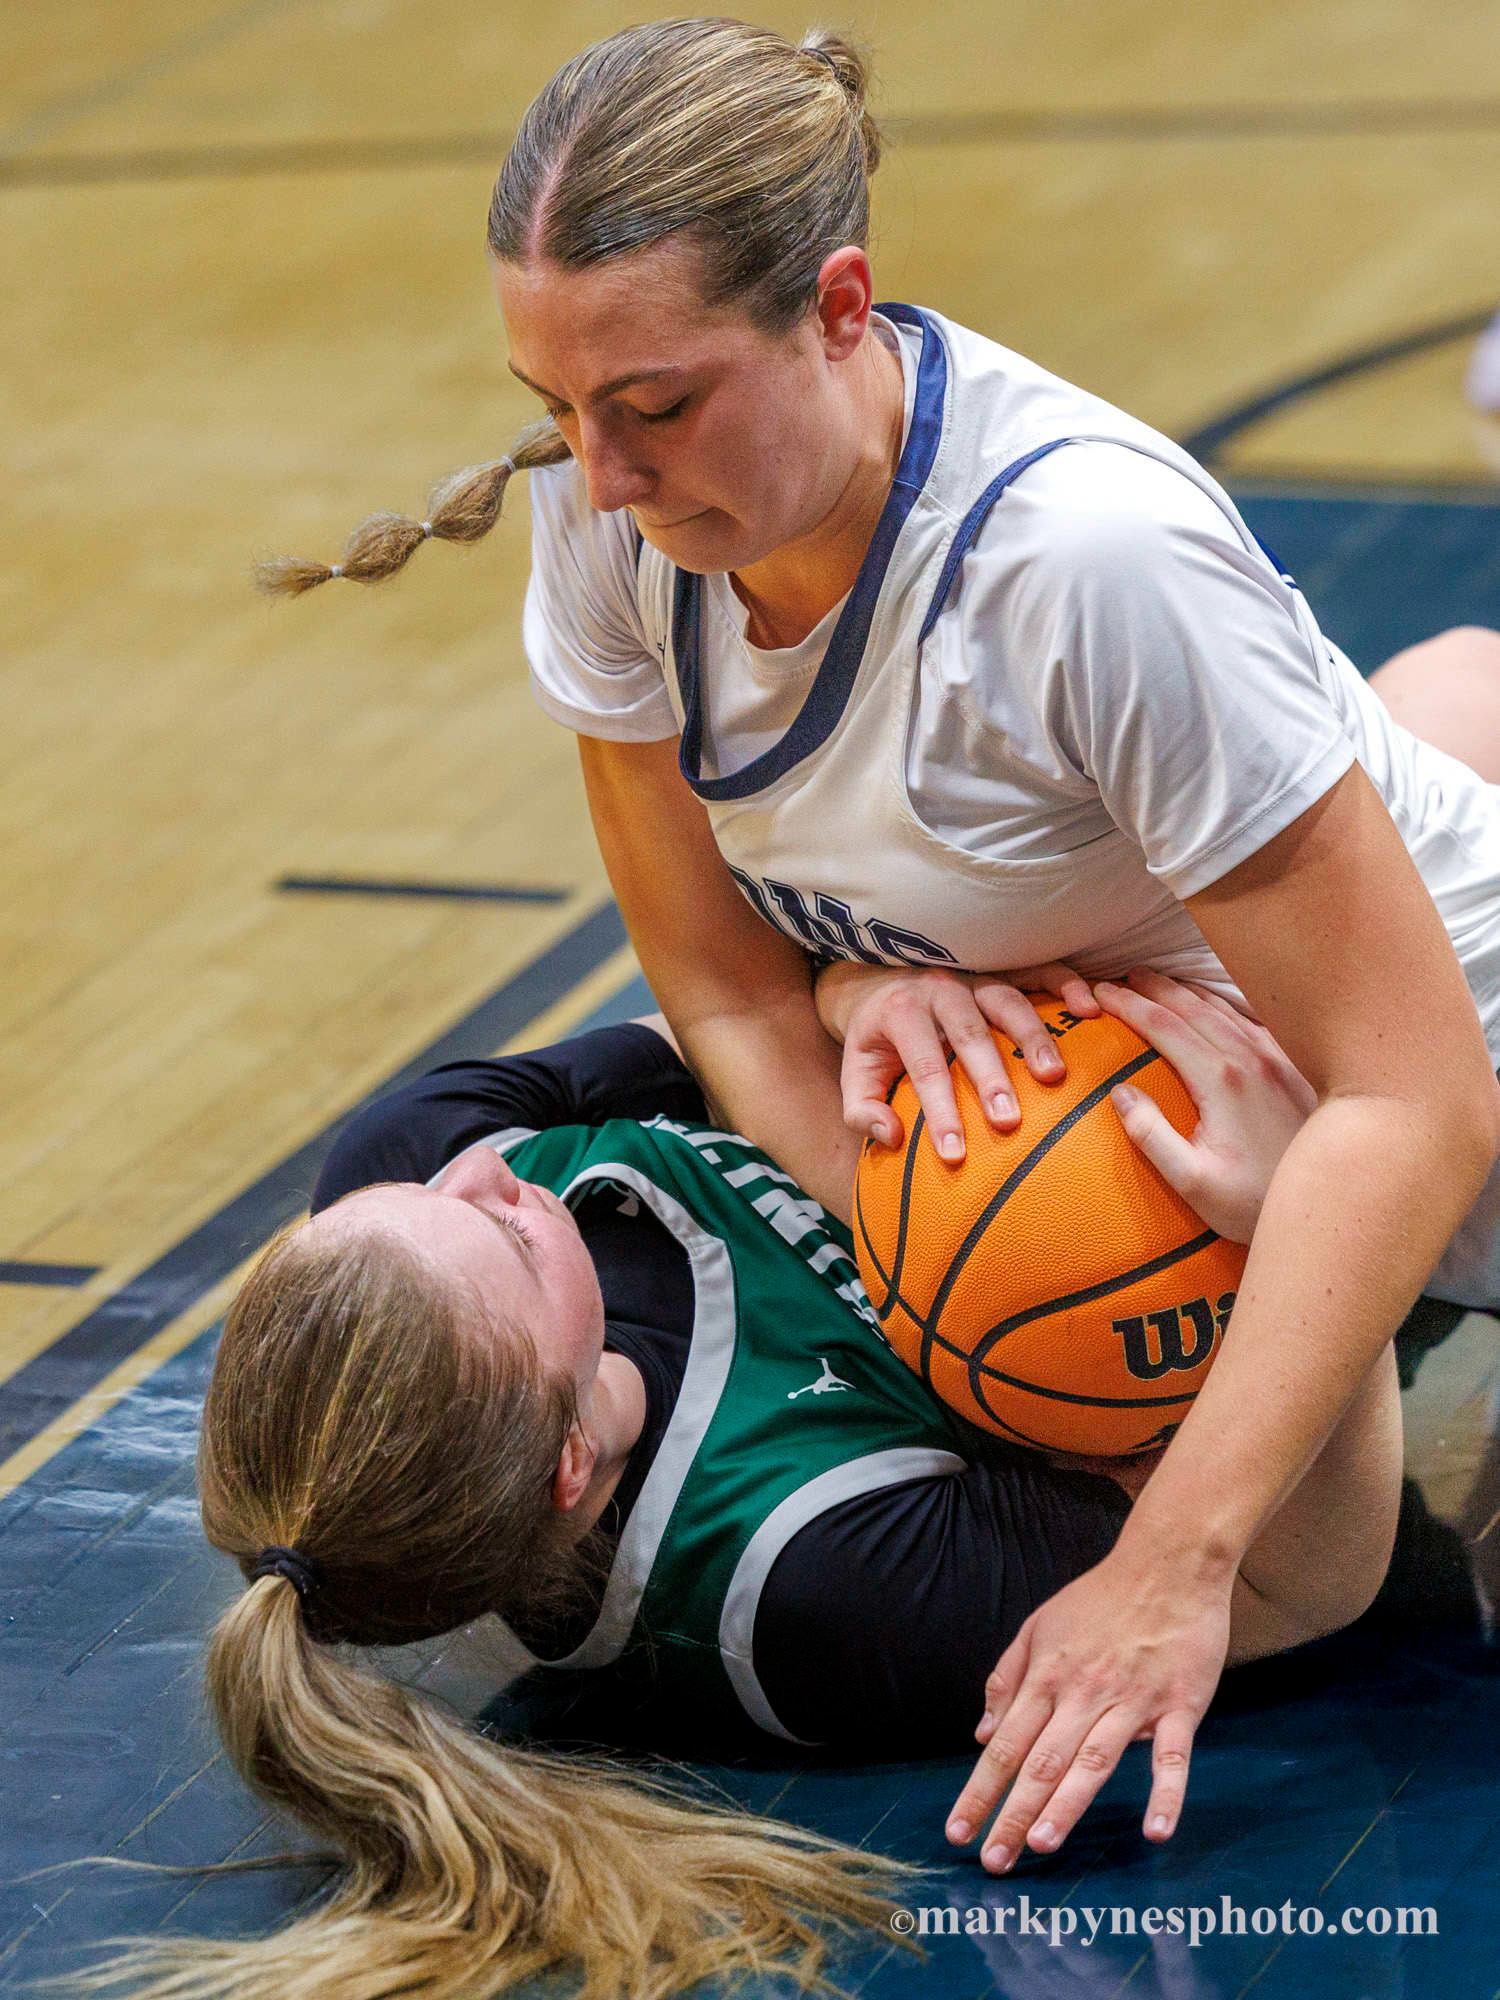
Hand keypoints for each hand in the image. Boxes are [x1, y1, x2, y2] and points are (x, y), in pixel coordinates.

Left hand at [815, 961, 1099, 1159]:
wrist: (880, 978)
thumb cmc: (876, 1038)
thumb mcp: (855, 1071)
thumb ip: (861, 1109)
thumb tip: (890, 1137)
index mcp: (900, 1013)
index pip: (924, 1066)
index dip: (940, 1110)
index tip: (954, 1152)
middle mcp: (939, 989)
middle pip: (969, 1033)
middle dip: (990, 1078)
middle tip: (1008, 1120)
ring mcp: (974, 975)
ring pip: (1007, 1001)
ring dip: (1032, 1037)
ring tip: (1054, 1076)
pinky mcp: (1002, 967)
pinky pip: (1037, 970)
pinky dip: (1065, 984)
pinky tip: (1089, 1008)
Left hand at [947, 1549, 1232, 1869]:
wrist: (1168, 1564)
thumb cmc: (1100, 1598)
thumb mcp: (1038, 1626)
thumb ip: (1008, 1680)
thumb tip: (981, 1734)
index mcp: (1047, 1676)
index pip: (1004, 1745)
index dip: (980, 1791)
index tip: (958, 1832)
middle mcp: (1083, 1693)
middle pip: (1042, 1761)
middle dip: (1013, 1813)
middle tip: (993, 1862)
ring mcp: (1132, 1701)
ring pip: (1094, 1761)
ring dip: (1067, 1804)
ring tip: (1041, 1844)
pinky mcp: (1178, 1706)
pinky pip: (1171, 1756)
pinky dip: (1165, 1793)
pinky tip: (1155, 1830)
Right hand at [1094, 970, 1317, 1241]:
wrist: (1330, 1206)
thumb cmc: (1254, 1204)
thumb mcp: (1192, 1182)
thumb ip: (1151, 1136)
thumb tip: (1120, 1092)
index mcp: (1222, 1080)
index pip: (1165, 1026)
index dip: (1128, 1004)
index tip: (1099, 992)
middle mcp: (1252, 1059)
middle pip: (1193, 1006)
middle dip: (1152, 987)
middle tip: (1120, 975)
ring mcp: (1279, 1059)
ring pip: (1226, 1007)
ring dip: (1187, 990)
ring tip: (1158, 980)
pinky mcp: (1296, 1068)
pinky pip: (1255, 1019)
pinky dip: (1226, 1002)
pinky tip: (1218, 1002)